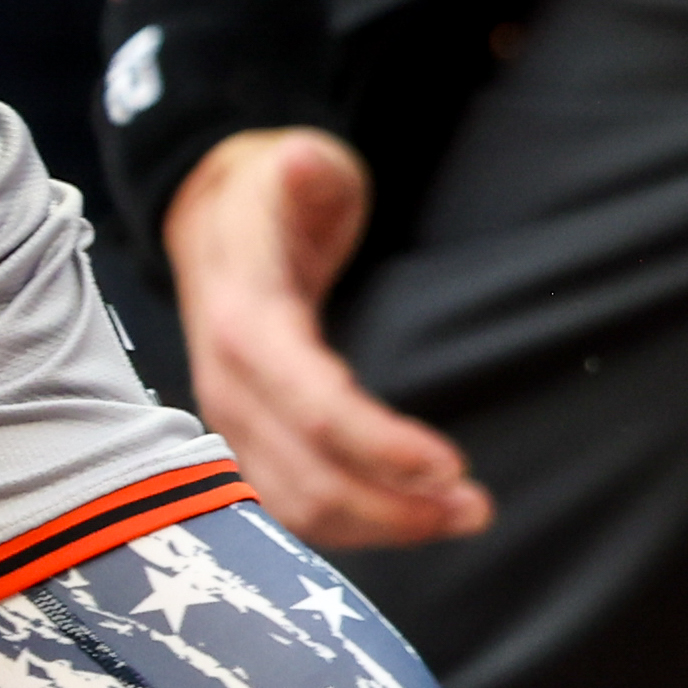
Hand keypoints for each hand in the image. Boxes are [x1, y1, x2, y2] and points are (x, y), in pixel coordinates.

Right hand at [165, 124, 487, 547]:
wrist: (211, 222)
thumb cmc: (269, 197)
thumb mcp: (290, 165)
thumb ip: (305, 172)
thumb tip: (302, 161)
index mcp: (245, 327)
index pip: (317, 410)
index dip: (383, 447)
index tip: (450, 465)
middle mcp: (229, 389)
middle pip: (312, 479)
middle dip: (396, 506)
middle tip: (476, 507)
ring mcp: (232, 423)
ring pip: (301, 508)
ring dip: (381, 526)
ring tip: (457, 515)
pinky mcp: (246, 441)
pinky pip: (294, 505)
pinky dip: (353, 526)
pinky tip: (406, 519)